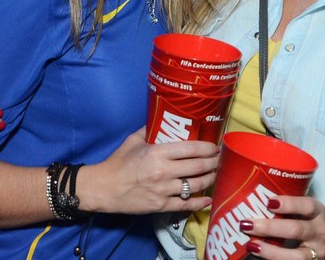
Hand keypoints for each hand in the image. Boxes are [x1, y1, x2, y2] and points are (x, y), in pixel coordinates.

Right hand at [78, 126, 218, 214]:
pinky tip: (208, 199)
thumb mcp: (133, 140)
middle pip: (197, 167)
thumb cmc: (119, 162)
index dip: (206, 147)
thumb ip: (150, 129)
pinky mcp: (161, 206)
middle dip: (213, 162)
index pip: (190, 148)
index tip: (214, 146)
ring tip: (214, 173)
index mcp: (157, 153)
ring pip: (195, 186)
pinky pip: (186, 205)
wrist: (105, 188)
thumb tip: (163, 118)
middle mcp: (163, 171)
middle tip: (219, 158)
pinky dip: (199, 203)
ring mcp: (164, 190)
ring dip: (209, 179)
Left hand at [239, 196, 324, 259]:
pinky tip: (258, 255)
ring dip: (270, 251)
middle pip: (296, 230)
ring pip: (296, 255)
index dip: (288, 204)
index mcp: (317, 212)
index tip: (268, 202)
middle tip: (247, 224)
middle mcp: (319, 232)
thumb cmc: (313, 219)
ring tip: (251, 244)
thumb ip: (289, 205)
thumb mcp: (308, 208)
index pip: (306, 206)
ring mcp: (316, 252)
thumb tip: (255, 198)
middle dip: (270, 227)